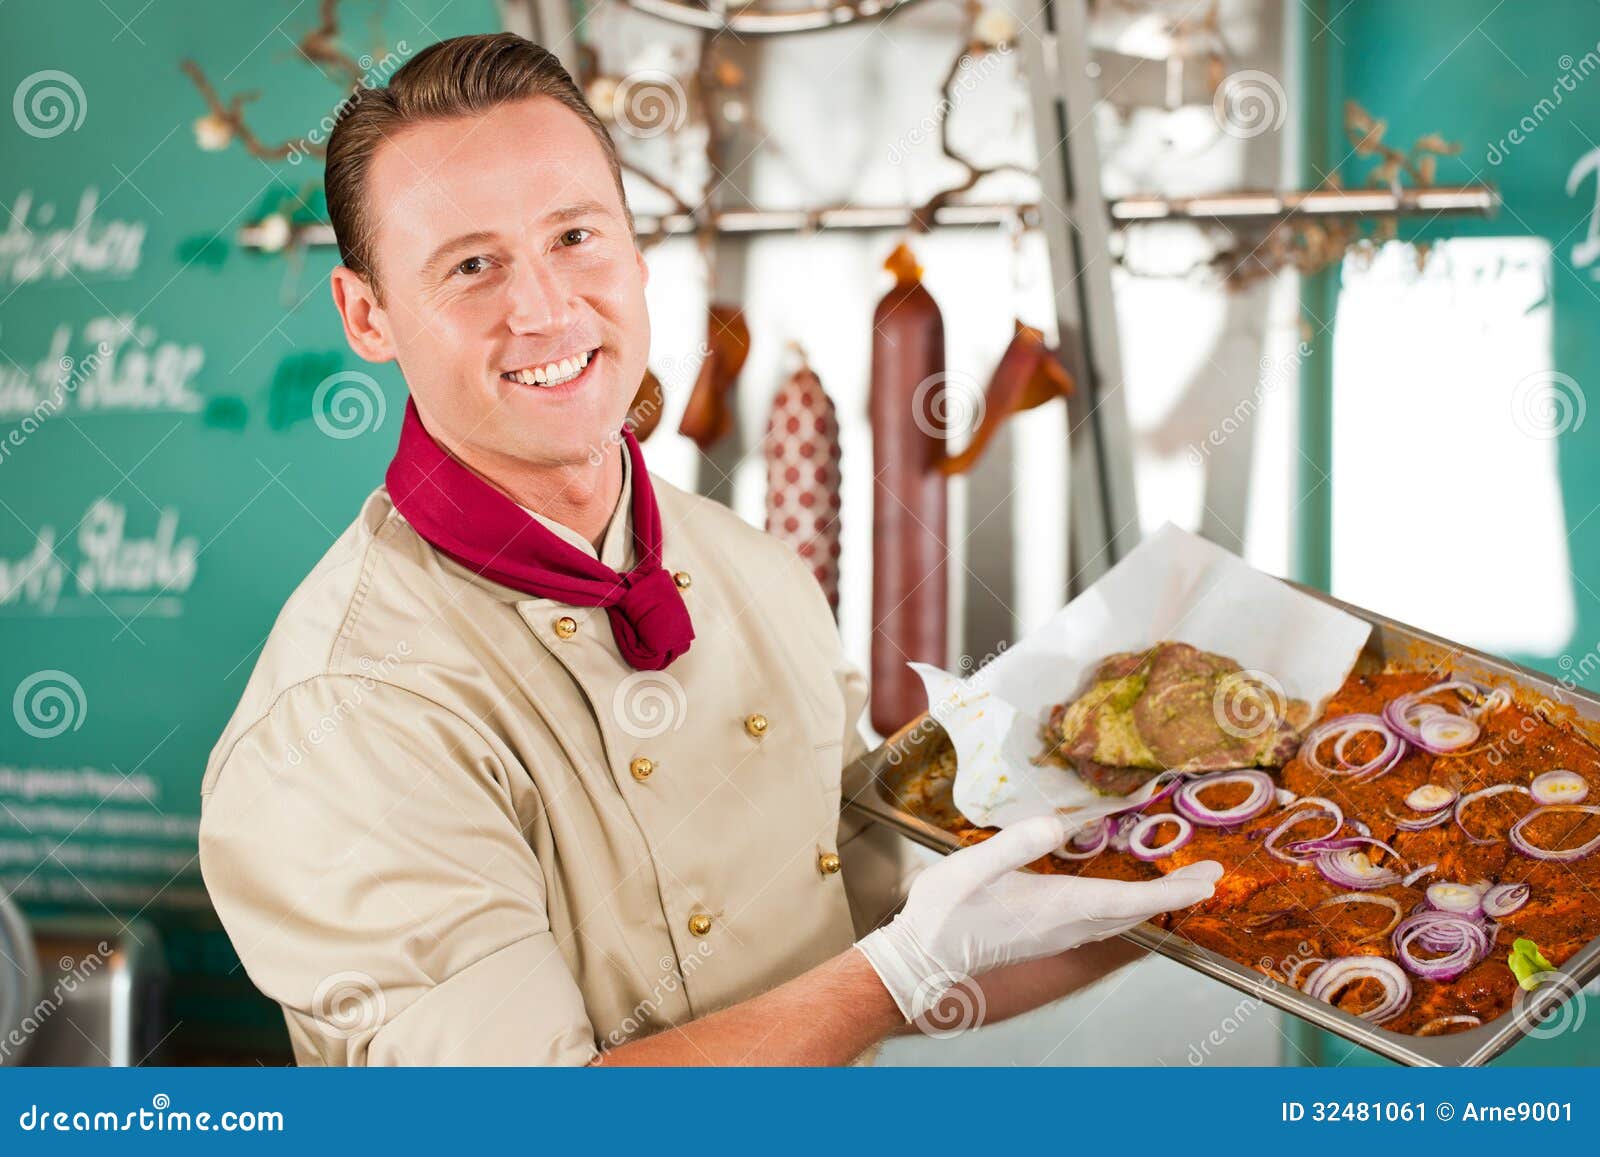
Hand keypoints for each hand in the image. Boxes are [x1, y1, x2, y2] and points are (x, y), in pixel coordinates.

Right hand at [854, 814, 1221, 1021]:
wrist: (923, 956)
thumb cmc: (943, 911)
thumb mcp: (970, 867)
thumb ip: (1013, 845)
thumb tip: (1057, 823)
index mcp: (1054, 907)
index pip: (1126, 900)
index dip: (1170, 891)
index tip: (1206, 881)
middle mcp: (1066, 925)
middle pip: (1135, 911)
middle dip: (1175, 894)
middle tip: (1211, 874)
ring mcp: (1058, 934)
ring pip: (1122, 919)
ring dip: (1156, 901)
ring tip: (1182, 882)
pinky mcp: (1048, 934)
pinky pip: (1104, 921)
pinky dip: (1129, 906)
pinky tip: (1128, 895)